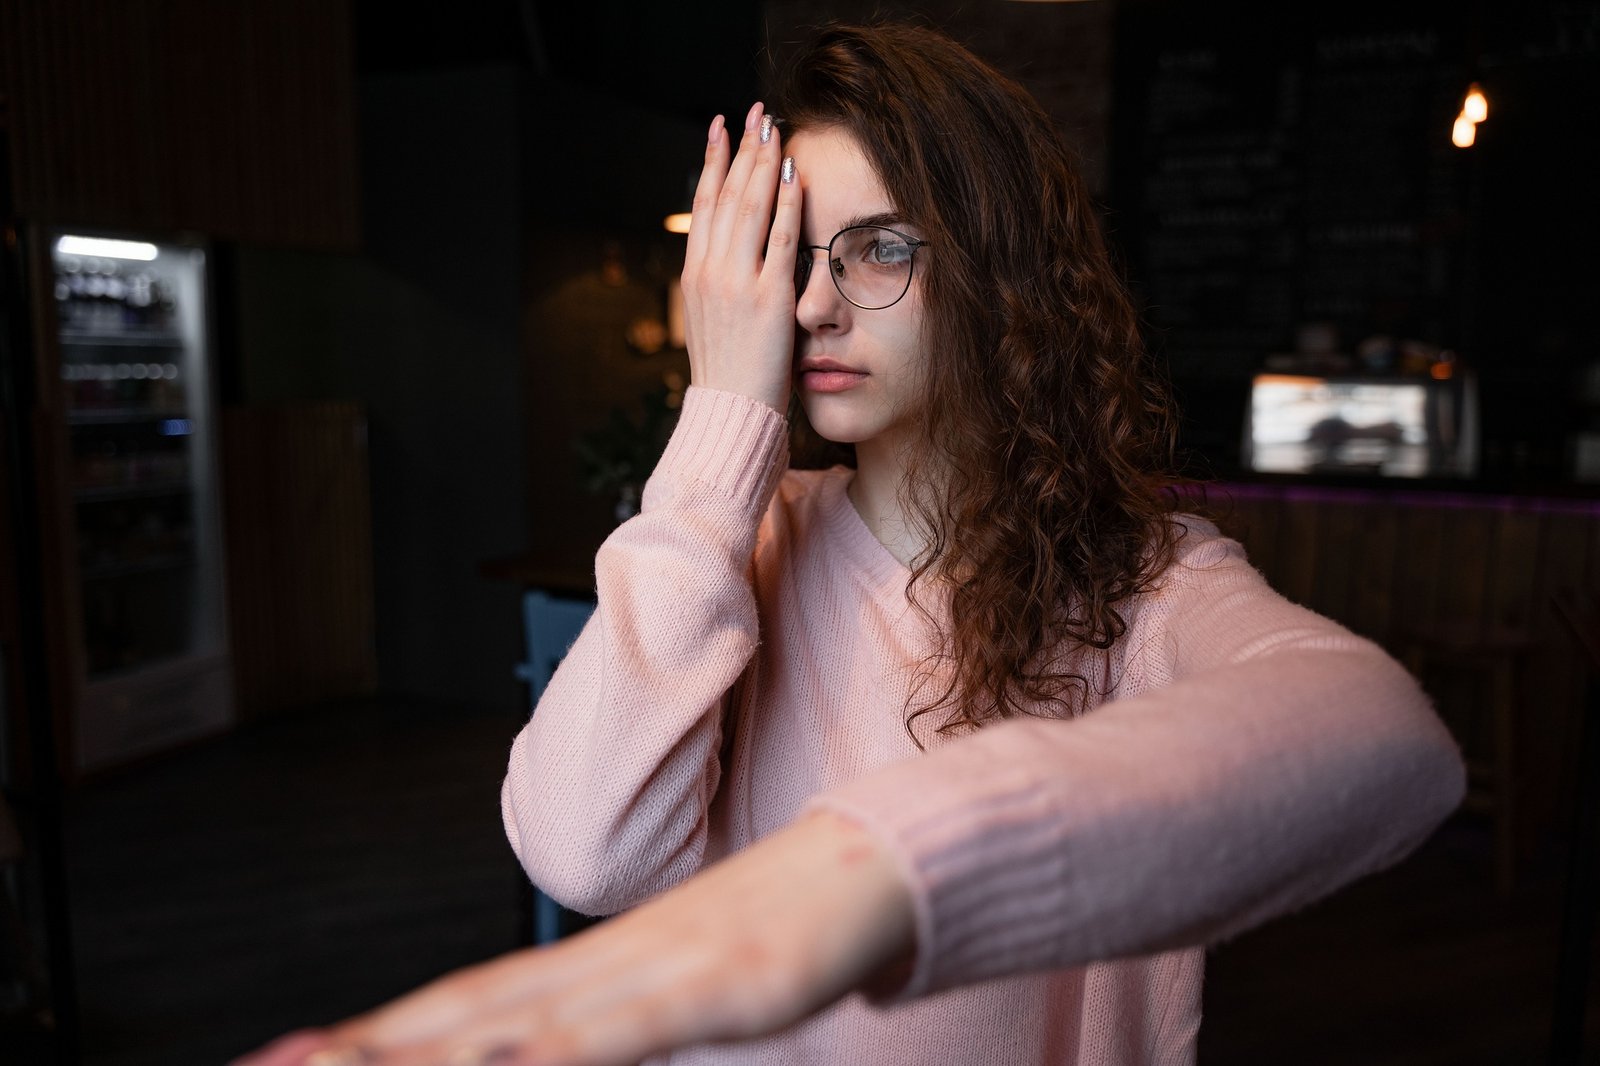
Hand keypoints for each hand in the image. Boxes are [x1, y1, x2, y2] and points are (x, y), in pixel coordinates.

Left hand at [231, 809, 914, 1065]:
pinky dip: (564, 1047)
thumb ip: (611, 1022)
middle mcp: (609, 960)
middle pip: (470, 1010)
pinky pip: (634, 1023)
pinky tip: (513, 1058)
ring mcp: (664, 965)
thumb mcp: (685, 992)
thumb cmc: (779, 931)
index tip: (294, 1057)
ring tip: (345, 1063)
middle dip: (371, 1046)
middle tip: (277, 1063)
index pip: (464, 1005)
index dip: (377, 1036)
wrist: (873, 864)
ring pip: (529, 1019)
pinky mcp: (727, 978)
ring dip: (435, 1047)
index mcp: (596, 966)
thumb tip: (540, 1045)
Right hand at [679, 102, 801, 413]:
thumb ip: (725, 287)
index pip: (704, 205)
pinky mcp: (768, 298)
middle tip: (757, 112)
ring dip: (763, 163)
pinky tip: (795, 175)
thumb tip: (740, 261)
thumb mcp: (718, 323)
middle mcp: (711, 271)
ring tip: (775, 128)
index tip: (721, 129)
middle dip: (743, 148)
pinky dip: (788, 203)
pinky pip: (782, 239)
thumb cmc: (731, 377)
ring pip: (749, 207)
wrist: (730, 414)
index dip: (713, 162)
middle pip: (726, 194)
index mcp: (695, 275)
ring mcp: (737, 283)